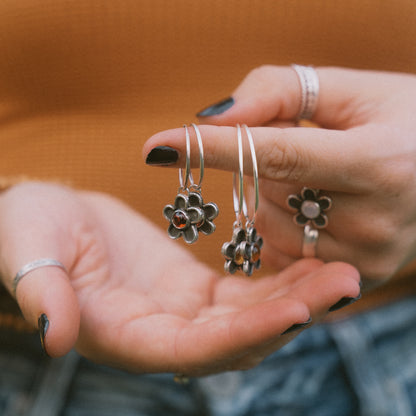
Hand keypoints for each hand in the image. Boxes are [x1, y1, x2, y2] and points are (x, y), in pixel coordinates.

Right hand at [0, 182, 358, 374]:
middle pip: (238, 338)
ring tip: (342, 270)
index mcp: (126, 334)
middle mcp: (163, 332)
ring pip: (250, 315)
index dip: (243, 334)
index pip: (193, 348)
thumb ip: (41, 292)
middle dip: (291, 315)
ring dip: (296, 295)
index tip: (295, 309)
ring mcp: (182, 310)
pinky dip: (277, 278)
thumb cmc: (29, 232)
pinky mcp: (193, 287)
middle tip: (345, 283)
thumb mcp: (28, 252)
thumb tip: (56, 334)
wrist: (48, 219)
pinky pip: (244, 290)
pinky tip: (310, 258)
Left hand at [143, 66, 415, 285]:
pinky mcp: (352, 279)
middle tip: (307, 144)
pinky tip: (315, 206)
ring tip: (319, 177)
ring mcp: (362, 259)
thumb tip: (213, 118)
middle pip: (266, 189)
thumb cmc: (400, 122)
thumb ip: (281, 91)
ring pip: (267, 222)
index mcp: (378, 163)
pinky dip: (281, 222)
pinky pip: (278, 249)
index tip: (157, 145)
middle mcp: (373, 221)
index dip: (212, 148)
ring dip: (274, 192)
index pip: (275, 154)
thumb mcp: (351, 90)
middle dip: (264, 162)